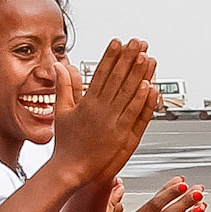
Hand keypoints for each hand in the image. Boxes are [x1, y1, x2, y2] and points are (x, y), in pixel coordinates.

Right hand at [51, 38, 159, 184]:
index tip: (118, 42)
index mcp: (87, 102)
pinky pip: (135, 114)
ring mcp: (112, 121)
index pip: (101, 73)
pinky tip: (150, 87)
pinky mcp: (122, 135)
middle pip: (117, 78)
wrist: (70, 169)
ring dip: (139, 74)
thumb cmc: (67, 144)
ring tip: (147, 57)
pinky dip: (142, 101)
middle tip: (138, 43)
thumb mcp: (61, 111)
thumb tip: (61, 66)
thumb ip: (64, 86)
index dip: (111, 56)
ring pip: (129, 93)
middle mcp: (100, 109)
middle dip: (129, 58)